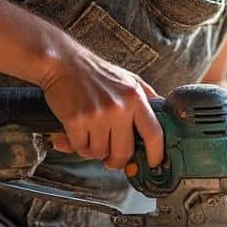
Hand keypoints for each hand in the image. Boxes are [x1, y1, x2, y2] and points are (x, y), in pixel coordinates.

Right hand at [41, 38, 163, 170]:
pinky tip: (76, 134)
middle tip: (111, 160)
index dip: (156, 153)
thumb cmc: (96, 73)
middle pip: (124, 152)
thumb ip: (147, 97)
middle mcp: (119, 108)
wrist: (63, 62)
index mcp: (135, 98)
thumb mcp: (129, 79)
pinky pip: (81, 148)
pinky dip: (78, 146)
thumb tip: (163, 114)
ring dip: (94, 150)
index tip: (153, 163)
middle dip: (116, 161)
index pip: (154, 133)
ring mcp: (97, 115)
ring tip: (90, 136)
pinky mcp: (76, 121)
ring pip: (100, 152)